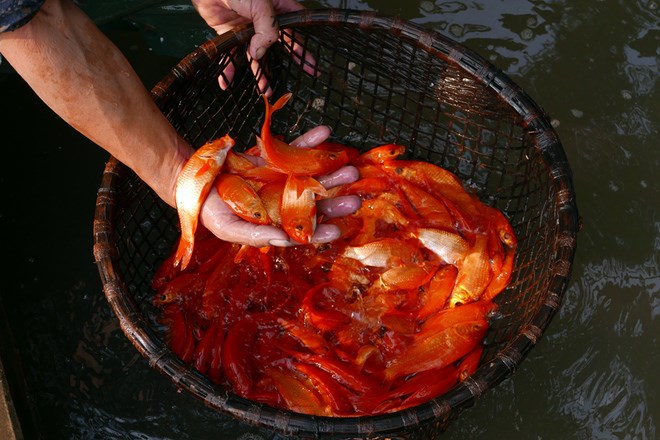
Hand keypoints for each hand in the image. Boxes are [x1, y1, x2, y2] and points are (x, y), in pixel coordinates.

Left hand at [192, 0, 315, 95]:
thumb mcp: (261, 5)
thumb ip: (267, 30)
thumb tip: (260, 54)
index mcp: (278, 9)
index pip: (295, 30)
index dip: (304, 47)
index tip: (312, 65)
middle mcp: (263, 21)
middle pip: (279, 46)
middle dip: (288, 63)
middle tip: (298, 78)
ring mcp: (247, 29)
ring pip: (256, 55)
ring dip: (260, 73)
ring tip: (265, 90)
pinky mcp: (230, 34)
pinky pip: (231, 55)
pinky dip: (229, 69)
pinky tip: (227, 82)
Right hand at [199, 126, 361, 246]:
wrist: (195, 179)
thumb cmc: (210, 210)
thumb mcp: (229, 228)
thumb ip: (256, 235)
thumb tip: (284, 241)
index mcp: (275, 223)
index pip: (303, 231)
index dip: (321, 232)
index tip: (338, 231)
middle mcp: (284, 202)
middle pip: (315, 203)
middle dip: (335, 201)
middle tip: (356, 199)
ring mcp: (282, 179)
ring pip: (312, 176)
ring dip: (331, 171)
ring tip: (350, 166)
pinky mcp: (276, 159)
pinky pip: (296, 148)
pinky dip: (310, 140)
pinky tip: (325, 132)